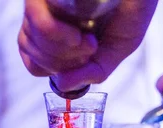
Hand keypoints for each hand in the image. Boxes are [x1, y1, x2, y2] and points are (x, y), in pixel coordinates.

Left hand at [18, 0, 157, 90]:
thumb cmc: (132, 11)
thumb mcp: (115, 52)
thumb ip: (92, 72)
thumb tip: (62, 85)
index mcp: (57, 31)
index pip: (33, 60)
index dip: (51, 69)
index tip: (80, 63)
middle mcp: (47, 14)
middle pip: (30, 50)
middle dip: (61, 63)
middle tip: (90, 51)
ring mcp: (46, 1)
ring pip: (31, 38)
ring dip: (63, 51)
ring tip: (90, 42)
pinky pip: (38, 22)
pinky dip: (57, 35)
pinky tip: (78, 34)